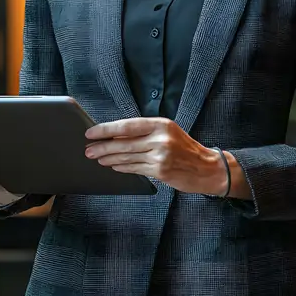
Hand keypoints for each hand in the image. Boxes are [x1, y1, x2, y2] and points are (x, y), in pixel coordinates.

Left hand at [84, 117, 228, 195]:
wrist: (207, 168)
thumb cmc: (185, 149)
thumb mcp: (168, 132)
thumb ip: (145, 132)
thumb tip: (115, 135)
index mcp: (161, 124)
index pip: (127, 125)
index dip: (106, 129)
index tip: (91, 132)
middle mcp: (160, 138)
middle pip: (123, 142)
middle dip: (102, 147)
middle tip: (89, 149)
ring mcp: (161, 155)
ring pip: (127, 156)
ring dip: (109, 158)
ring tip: (97, 158)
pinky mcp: (160, 171)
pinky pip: (135, 169)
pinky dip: (122, 167)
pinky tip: (113, 166)